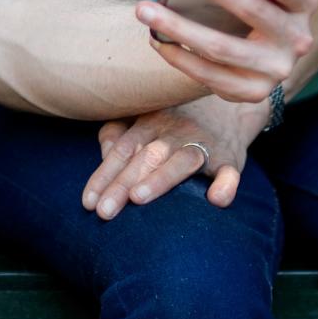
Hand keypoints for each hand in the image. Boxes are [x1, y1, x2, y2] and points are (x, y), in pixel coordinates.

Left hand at [82, 94, 265, 218]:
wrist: (229, 107)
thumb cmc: (176, 120)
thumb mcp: (146, 117)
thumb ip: (119, 132)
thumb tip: (103, 153)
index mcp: (151, 120)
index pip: (123, 149)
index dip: (104, 174)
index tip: (88, 202)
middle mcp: (175, 130)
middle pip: (146, 157)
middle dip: (123, 184)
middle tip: (104, 212)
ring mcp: (204, 143)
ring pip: (181, 160)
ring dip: (160, 179)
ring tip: (138, 198)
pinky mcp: (229, 158)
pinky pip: (230, 171)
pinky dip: (226, 184)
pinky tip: (217, 199)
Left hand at [134, 0, 314, 101]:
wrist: (265, 49)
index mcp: (305, 2)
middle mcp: (299, 39)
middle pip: (253, 12)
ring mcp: (277, 70)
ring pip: (223, 48)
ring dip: (179, 27)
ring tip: (145, 9)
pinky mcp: (253, 92)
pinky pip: (210, 76)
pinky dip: (179, 56)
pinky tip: (156, 40)